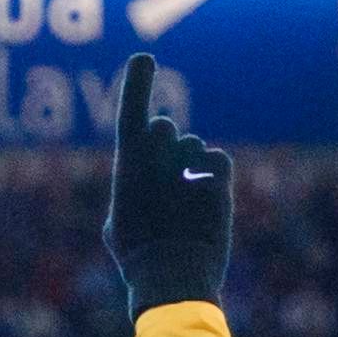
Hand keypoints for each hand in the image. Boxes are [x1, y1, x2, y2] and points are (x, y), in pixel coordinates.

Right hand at [102, 53, 232, 316]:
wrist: (173, 278)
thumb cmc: (140, 259)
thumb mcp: (119, 226)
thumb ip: (132, 193)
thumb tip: (144, 185)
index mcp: (127, 168)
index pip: (131, 114)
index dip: (137, 83)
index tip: (144, 58)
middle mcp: (157, 161)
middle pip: (165, 128)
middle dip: (167, 143)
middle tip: (168, 175)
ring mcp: (188, 169)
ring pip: (193, 145)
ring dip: (190, 165)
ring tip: (185, 203)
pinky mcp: (217, 182)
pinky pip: (218, 160)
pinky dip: (213, 174)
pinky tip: (206, 198)